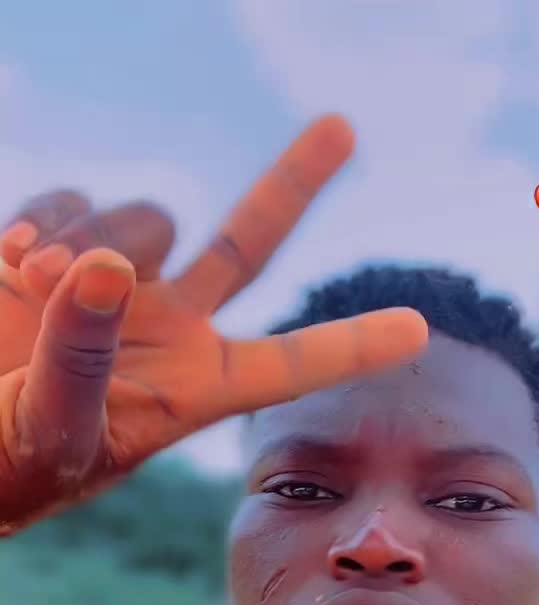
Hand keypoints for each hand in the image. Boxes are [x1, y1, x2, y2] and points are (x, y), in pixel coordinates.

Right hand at [0, 115, 426, 531]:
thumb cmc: (8, 464)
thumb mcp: (52, 426)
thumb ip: (82, 355)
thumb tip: (107, 267)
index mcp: (192, 390)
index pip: (287, 363)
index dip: (350, 346)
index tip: (419, 330)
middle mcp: (170, 329)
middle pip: (247, 241)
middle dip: (294, 183)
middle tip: (343, 128)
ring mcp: (119, 285)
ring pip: (145, 218)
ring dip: (93, 239)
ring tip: (35, 287)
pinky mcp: (62, 250)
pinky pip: (75, 200)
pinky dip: (47, 220)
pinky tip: (13, 262)